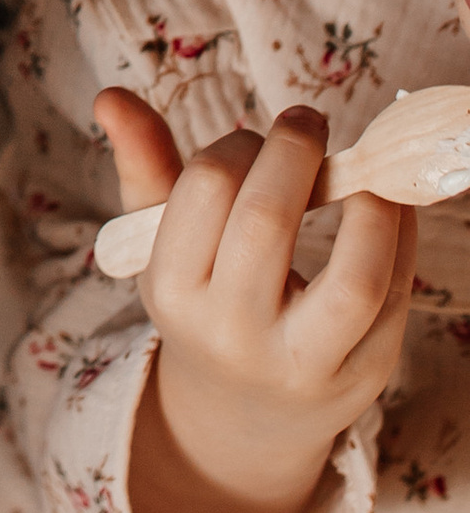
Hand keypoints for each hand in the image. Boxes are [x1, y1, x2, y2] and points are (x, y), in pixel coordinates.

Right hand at [98, 88, 414, 512]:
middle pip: (269, 220)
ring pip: (353, 279)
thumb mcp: (163, 248)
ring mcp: (304, 362)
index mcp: (174, 292)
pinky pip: (397, 299)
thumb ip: (145, 166)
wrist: (244, 416)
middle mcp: (233, 334)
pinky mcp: (365, 373)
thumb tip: (111, 97)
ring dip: (368, 204)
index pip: (206, 189)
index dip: (237, 145)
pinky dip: (400, 236)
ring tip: (361, 170)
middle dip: (295, 150)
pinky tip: (388, 202)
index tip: (252, 137)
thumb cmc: (204, 306)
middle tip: (307, 120)